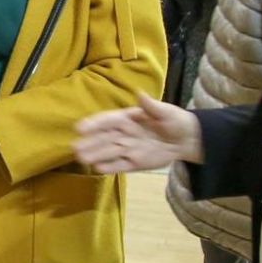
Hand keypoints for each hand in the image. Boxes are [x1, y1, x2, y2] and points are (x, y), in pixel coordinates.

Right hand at [72, 92, 204, 172]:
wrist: (186, 139)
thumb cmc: (174, 120)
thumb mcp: (166, 112)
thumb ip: (152, 106)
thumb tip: (140, 94)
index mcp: (128, 118)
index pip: (108, 121)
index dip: (94, 124)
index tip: (80, 127)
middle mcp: (123, 134)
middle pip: (103, 138)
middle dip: (89, 142)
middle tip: (74, 147)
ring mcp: (128, 149)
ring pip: (108, 152)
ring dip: (95, 155)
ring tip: (81, 158)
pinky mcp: (135, 162)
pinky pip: (120, 165)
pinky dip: (109, 167)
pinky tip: (97, 168)